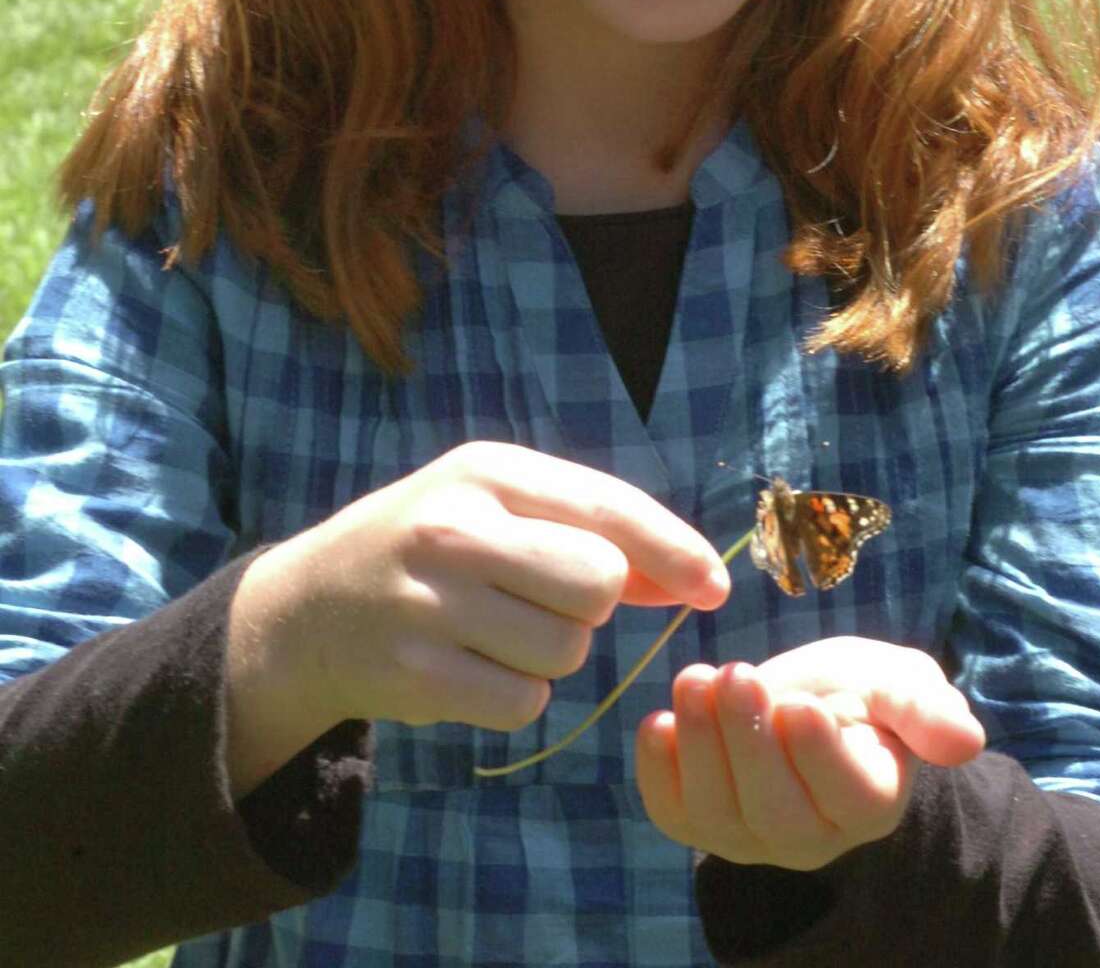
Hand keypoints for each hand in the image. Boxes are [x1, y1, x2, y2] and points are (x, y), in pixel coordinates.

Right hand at [226, 442, 729, 793]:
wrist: (312, 606)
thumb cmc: (433, 546)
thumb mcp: (498, 507)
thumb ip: (591, 531)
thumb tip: (693, 578)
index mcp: (487, 470)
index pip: (607, 506)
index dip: (673, 549)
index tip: (715, 586)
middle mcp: (456, 527)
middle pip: (599, 583)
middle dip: (591, 601)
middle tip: (540, 596)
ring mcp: (430, 602)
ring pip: (566, 649)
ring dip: (550, 652)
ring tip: (493, 629)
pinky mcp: (415, 673)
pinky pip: (523, 702)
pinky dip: (514, 695)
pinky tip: (470, 666)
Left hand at [636, 637, 984, 869]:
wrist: (802, 704)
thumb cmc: (857, 694)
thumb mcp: (896, 683)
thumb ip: (923, 709)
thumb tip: (966, 739)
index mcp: (870, 801)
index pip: (850, 796)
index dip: (820, 755)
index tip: (799, 703)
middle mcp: (811, 837)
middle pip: (778, 811)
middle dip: (750, 741)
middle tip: (735, 673)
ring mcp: (750, 838)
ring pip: (721, 813)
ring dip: (701, 744)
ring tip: (695, 679)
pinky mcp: (700, 822)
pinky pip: (674, 814)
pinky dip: (658, 773)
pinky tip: (657, 723)